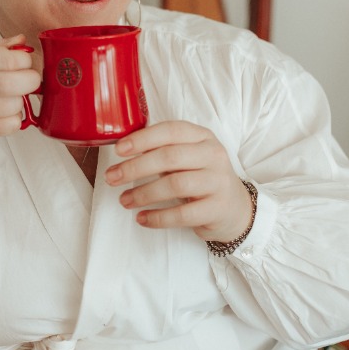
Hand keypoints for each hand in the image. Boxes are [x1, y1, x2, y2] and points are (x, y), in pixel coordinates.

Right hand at [0, 35, 40, 142]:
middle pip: (10, 84)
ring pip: (12, 107)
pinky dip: (14, 118)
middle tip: (30, 77)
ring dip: (21, 99)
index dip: (24, 59)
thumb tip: (21, 42)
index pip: (4, 59)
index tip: (24, 59)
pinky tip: (6, 110)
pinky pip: (7, 127)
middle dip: (30, 79)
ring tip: (12, 94)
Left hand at [105, 121, 253, 243]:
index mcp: (202, 137)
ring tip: (124, 200)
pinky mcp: (217, 209)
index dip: (143, 139)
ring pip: (175, 184)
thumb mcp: (187, 158)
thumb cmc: (201, 179)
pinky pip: (182, 214)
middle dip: (135, 168)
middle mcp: (213, 155)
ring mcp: (218, 182)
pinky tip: (142, 218)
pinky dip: (158, 217)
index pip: (171, 130)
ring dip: (144, 193)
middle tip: (112, 177)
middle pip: (169, 157)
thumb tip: (124, 151)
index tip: (119, 150)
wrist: (236, 209)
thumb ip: (162, 151)